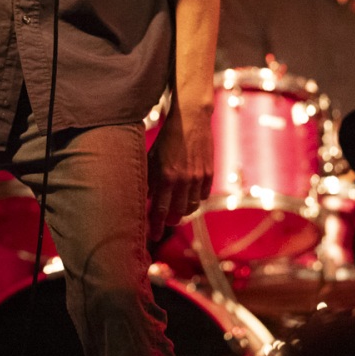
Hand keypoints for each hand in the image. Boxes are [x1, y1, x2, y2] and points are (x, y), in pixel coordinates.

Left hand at [149, 98, 212, 240]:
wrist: (191, 119)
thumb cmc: (166, 137)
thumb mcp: (151, 157)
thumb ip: (148, 179)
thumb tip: (145, 198)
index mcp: (165, 176)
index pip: (158, 210)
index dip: (155, 226)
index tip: (152, 237)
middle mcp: (182, 179)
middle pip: (177, 213)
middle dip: (169, 220)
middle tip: (163, 222)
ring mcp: (198, 177)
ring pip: (192, 207)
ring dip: (183, 212)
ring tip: (176, 211)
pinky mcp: (209, 173)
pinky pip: (203, 196)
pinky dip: (195, 200)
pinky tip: (189, 197)